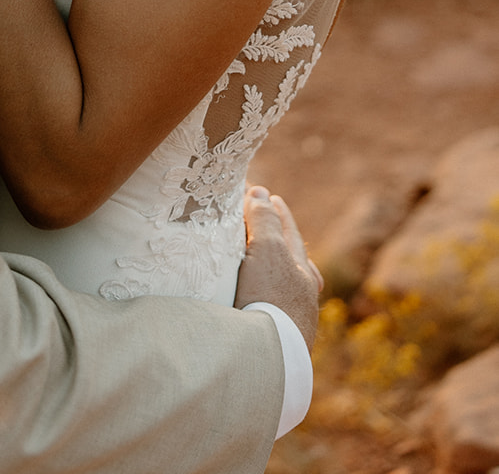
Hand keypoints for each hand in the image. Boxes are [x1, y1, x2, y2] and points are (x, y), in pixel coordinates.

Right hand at [235, 186, 320, 348]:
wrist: (267, 361)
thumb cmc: (270, 299)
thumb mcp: (267, 250)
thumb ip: (264, 220)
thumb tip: (261, 193)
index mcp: (303, 274)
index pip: (290, 234)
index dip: (279, 213)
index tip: (271, 197)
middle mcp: (302, 300)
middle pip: (294, 265)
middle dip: (281, 245)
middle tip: (268, 229)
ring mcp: (291, 326)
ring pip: (285, 292)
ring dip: (272, 276)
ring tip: (258, 268)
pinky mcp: (276, 346)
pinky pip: (271, 314)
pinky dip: (263, 301)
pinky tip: (252, 307)